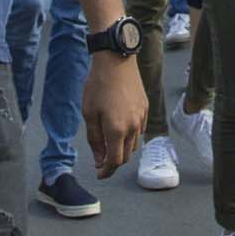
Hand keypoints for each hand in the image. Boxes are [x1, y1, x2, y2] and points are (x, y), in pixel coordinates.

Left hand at [81, 51, 146, 178]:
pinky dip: (129, 135)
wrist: (115, 61)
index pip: (115, 161)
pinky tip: (119, 126)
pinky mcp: (145, 109)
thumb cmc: (97, 86)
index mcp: (116, 130)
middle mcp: (132, 128)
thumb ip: (94, 139)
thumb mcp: (89, 114)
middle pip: (126, 156)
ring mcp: (141, 118)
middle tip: (101, 159)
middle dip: (113, 161)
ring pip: (133, 144)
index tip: (99, 174)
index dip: (106, 171)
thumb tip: (100, 158)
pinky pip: (138, 130)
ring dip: (122, 148)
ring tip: (108, 141)